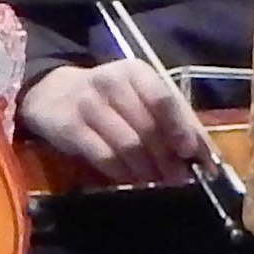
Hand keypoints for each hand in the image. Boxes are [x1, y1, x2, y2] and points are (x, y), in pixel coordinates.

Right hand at [20, 56, 215, 183]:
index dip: (181, 128)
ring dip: (146, 168)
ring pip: (128, 144)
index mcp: (136, 72)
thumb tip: (200, 151)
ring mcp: (89, 104)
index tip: (193, 153)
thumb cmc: (108, 98)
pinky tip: (131, 180)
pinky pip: (104, 156)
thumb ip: (168, 117)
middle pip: (147, 126)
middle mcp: (113, 83)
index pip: (164, 99)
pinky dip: (122, 172)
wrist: (53, 93)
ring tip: (157, 181)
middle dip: (167, 157)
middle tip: (179, 179)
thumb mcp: (137, 95)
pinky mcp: (71, 128)